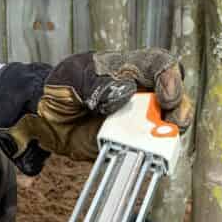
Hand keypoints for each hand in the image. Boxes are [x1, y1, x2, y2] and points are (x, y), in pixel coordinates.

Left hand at [0, 49, 193, 169]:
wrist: (42, 117)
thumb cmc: (59, 88)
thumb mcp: (74, 78)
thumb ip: (98, 83)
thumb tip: (124, 93)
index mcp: (128, 69)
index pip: (160, 65)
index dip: (169, 78)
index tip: (164, 95)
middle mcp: (139, 93)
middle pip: (174, 95)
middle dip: (179, 107)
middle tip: (172, 120)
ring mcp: (137, 118)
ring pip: (168, 123)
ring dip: (170, 133)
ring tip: (162, 141)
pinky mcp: (130, 142)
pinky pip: (150, 148)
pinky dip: (154, 153)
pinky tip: (149, 156)